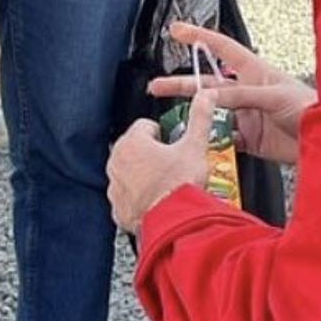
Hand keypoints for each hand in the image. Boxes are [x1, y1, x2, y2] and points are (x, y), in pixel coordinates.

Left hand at [108, 88, 218, 232]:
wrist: (174, 224)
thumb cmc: (179, 186)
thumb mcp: (195, 146)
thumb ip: (199, 117)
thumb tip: (205, 96)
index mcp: (132, 143)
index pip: (146, 125)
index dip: (164, 133)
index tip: (174, 143)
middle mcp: (117, 163)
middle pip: (136, 149)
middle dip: (153, 155)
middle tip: (174, 164)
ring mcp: (115, 187)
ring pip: (131, 174)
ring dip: (145, 176)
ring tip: (168, 184)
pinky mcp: (118, 209)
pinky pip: (128, 198)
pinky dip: (141, 199)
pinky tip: (159, 201)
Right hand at [147, 21, 315, 164]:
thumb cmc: (309, 108)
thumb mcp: (272, 95)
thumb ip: (240, 95)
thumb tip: (209, 96)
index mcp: (253, 71)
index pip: (221, 48)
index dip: (199, 37)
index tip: (176, 30)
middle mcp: (246, 92)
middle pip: (207, 85)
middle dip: (181, 85)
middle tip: (156, 87)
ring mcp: (246, 116)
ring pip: (211, 113)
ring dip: (194, 116)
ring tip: (175, 122)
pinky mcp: (249, 139)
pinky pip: (223, 139)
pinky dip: (211, 140)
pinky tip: (201, 142)